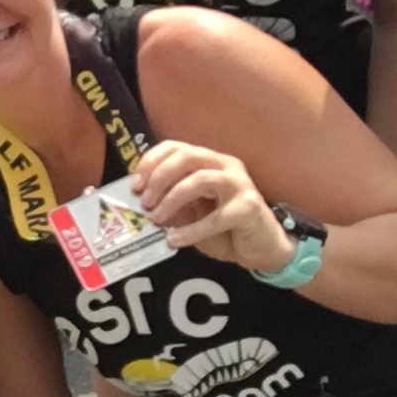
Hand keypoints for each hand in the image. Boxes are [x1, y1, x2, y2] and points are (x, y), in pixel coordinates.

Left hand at [129, 141, 291, 271]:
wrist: (262, 249)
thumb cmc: (226, 229)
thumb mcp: (191, 215)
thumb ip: (171, 204)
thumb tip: (143, 203)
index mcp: (209, 161)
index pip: (175, 147)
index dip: (151, 162)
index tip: (135, 186)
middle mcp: (225, 166)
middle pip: (186, 157)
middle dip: (159, 178)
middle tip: (145, 202)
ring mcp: (240, 184)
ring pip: (200, 179)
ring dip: (173, 199)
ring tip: (157, 219)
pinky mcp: (249, 208)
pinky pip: (216, 217)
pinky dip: (191, 229)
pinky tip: (174, 240)